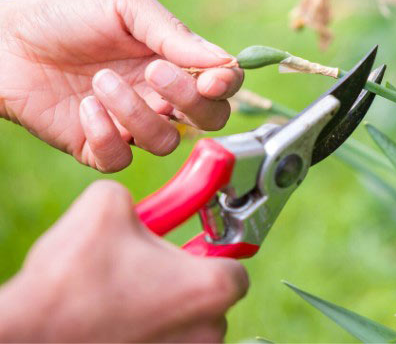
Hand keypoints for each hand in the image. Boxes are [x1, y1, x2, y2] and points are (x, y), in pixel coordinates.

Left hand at [0, 0, 243, 171]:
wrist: (3, 40)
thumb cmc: (65, 15)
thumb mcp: (124, 4)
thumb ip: (173, 32)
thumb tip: (223, 62)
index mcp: (175, 60)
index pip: (224, 82)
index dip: (226, 85)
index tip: (210, 78)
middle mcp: (161, 95)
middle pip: (209, 119)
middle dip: (189, 100)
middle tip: (153, 72)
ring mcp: (131, 124)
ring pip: (166, 142)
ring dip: (137, 112)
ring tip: (100, 81)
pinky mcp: (98, 146)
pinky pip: (121, 159)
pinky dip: (106, 135)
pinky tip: (86, 107)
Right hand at [0, 181, 248, 341]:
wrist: (29, 334)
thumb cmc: (72, 278)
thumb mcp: (108, 205)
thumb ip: (142, 198)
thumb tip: (141, 203)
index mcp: (213, 286)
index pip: (235, 265)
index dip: (212, 250)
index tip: (194, 244)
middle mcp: (209, 329)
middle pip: (212, 298)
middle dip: (185, 280)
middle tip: (150, 268)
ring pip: (190, 325)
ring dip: (166, 309)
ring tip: (126, 295)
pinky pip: (167, 343)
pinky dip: (149, 333)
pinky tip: (118, 320)